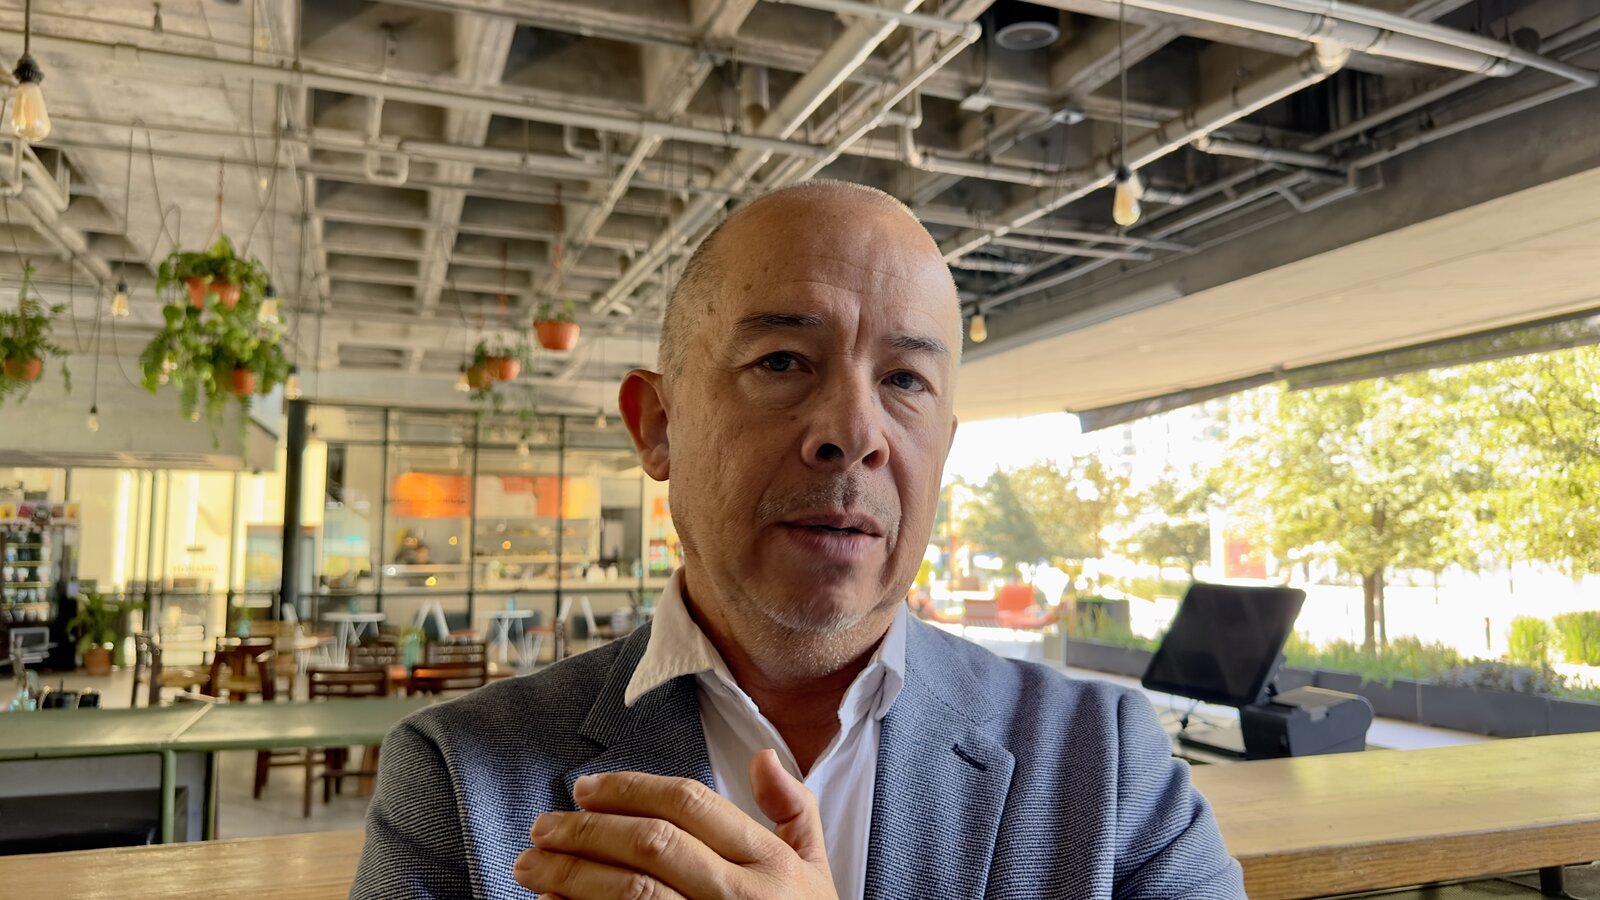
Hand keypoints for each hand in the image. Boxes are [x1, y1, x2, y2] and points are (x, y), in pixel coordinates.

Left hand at [514, 749, 836, 899]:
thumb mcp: (815, 867)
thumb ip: (794, 809)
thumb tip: (763, 757)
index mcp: (770, 862)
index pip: (689, 803)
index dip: (629, 789)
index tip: (584, 789)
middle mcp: (741, 895)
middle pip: (651, 844)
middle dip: (587, 829)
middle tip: (542, 826)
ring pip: (630, 893)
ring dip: (571, 875)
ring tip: (531, 865)